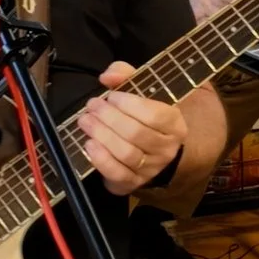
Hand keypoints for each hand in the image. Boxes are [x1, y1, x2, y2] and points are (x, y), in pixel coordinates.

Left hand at [78, 62, 186, 195]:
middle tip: (92, 106)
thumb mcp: (140, 92)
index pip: (154, 115)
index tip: (111, 96)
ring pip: (126, 153)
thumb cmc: (143, 118)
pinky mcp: (132, 183)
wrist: (151, 153)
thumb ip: (125, 75)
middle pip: (136, 133)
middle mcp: (166, 149)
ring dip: (102, 135)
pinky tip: (89, 144)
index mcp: (174, 125)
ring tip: (85, 121)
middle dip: (109, 118)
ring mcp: (150, 169)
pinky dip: (101, 159)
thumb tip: (107, 76)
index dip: (129, 104)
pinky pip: (117, 173)